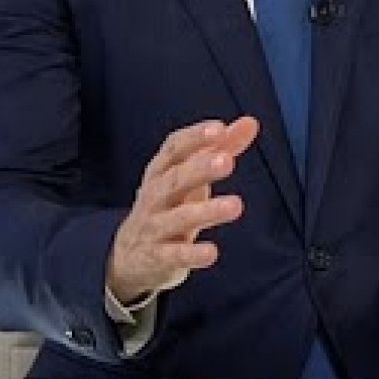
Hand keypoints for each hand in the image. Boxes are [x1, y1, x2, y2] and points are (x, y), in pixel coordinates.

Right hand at [106, 117, 258, 304]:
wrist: (128, 254)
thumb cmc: (168, 203)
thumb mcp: (190, 175)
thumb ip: (221, 148)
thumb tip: (250, 122)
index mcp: (162, 170)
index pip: (174, 148)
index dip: (195, 138)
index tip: (219, 129)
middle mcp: (155, 195)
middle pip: (175, 179)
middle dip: (199, 169)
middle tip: (227, 161)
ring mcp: (154, 226)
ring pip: (178, 217)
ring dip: (206, 211)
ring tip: (236, 205)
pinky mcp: (157, 257)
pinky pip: (174, 255)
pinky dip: (191, 254)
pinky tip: (212, 252)